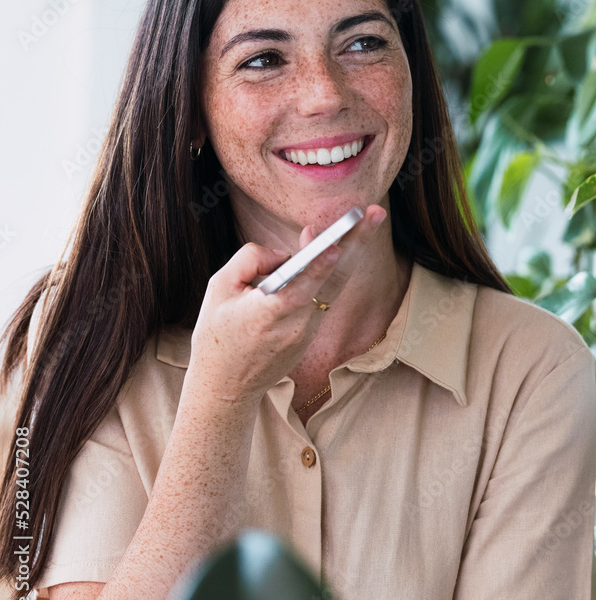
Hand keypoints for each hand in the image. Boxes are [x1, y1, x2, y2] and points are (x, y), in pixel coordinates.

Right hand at [188, 205, 386, 406]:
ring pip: (331, 285)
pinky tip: (329, 249)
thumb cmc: (216, 333)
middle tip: (375, 213)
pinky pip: (320, 296)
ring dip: (347, 252)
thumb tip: (285, 252)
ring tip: (365, 220)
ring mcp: (307, 331)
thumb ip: (250, 260)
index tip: (336, 245)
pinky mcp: (310, 335)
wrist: (225, 386)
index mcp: (268, 313)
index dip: (320, 265)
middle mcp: (295, 323)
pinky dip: (325, 272)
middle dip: (356, 243)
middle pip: (332, 278)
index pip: (301, 286)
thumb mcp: (219, 289)